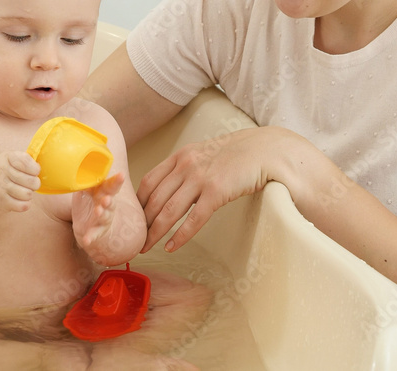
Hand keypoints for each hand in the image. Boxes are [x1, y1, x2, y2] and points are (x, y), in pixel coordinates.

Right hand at [0, 151, 40, 211]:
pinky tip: (22, 200)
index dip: (35, 169)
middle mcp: (2, 171)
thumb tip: (39, 169)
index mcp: (8, 157)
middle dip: (35, 183)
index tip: (34, 171)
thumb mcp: (13, 158)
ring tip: (25, 191)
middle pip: (31, 181)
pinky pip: (22, 206)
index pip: (27, 163)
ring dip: (29, 194)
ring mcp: (0, 186)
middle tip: (31, 183)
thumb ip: (27, 160)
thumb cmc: (6, 169)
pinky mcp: (1, 201)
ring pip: (28, 194)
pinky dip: (26, 204)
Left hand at [72, 173, 124, 247]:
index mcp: (104, 193)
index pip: (111, 186)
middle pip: (110, 203)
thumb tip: (81, 161)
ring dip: (103, 214)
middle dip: (109, 200)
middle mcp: (107, 206)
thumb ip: (86, 179)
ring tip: (99, 211)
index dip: (117, 181)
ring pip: (105, 217)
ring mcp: (103, 219)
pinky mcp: (96, 231)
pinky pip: (94, 235)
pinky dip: (91, 238)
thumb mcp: (87, 188)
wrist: (87, 223)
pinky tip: (86, 241)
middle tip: (108, 198)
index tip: (121, 175)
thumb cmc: (89, 201)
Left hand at [138, 127, 281, 252]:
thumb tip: (168, 190)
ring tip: (146, 247)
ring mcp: (200, 178)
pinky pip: (193, 219)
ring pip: (169, 211)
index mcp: (180, 156)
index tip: (132, 219)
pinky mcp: (217, 192)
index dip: (137, 203)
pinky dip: (180, 235)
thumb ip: (184, 168)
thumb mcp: (203, 154)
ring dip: (154, 232)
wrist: (264, 149)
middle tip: (134, 239)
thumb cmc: (235, 155)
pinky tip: (171, 247)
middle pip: (154, 198)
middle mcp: (185, 165)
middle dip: (142, 222)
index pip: (148, 181)